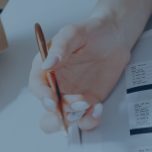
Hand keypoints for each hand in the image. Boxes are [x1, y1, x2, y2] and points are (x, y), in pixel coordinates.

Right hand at [28, 15, 131, 133]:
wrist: (115, 37)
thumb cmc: (93, 31)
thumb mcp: (75, 32)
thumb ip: (61, 46)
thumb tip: (47, 64)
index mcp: (46, 67)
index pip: (36, 85)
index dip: (42, 94)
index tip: (53, 98)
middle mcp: (56, 85)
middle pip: (47, 109)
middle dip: (59, 113)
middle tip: (76, 105)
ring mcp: (71, 96)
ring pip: (63, 121)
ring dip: (73, 119)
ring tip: (89, 105)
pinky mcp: (87, 103)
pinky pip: (84, 121)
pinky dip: (90, 120)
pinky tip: (98, 107)